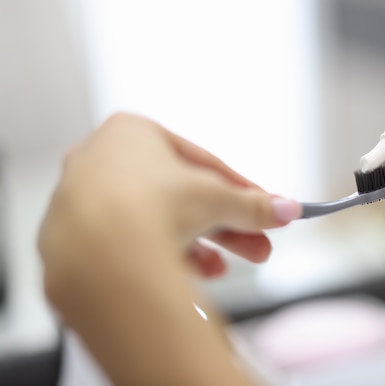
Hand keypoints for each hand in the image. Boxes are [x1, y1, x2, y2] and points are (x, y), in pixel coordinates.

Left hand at [38, 113, 300, 384]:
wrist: (101, 254)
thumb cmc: (154, 204)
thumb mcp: (217, 198)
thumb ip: (252, 204)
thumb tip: (287, 209)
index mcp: (131, 132)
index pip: (200, 162)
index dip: (241, 189)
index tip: (267, 209)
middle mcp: (100, 160)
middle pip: (180, 196)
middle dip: (225, 225)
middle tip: (258, 248)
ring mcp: (82, 202)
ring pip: (156, 222)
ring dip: (198, 246)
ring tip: (224, 269)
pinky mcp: (73, 240)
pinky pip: (130, 244)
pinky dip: (163, 256)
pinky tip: (189, 276)